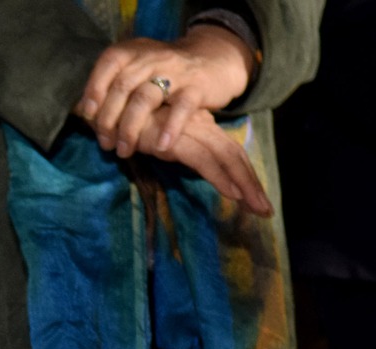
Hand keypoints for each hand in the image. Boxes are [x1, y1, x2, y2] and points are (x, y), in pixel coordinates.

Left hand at [78, 27, 253, 158]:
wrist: (215, 61)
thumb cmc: (167, 74)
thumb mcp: (139, 70)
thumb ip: (115, 86)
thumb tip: (82, 114)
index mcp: (135, 52)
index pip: (108, 64)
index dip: (94, 89)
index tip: (87, 116)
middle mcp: (152, 59)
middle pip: (123, 87)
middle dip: (109, 119)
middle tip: (105, 144)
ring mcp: (176, 72)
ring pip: (146, 98)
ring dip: (131, 128)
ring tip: (124, 151)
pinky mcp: (197, 87)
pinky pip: (181, 108)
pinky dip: (169, 128)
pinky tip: (160, 147)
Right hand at [136, 107, 272, 215]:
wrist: (110, 109)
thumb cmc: (132, 125)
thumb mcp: (162, 139)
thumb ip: (179, 148)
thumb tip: (195, 165)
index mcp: (200, 127)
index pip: (229, 152)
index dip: (244, 174)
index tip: (254, 200)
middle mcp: (201, 127)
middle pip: (234, 156)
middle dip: (252, 184)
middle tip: (266, 211)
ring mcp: (190, 131)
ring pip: (227, 158)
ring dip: (244, 185)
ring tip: (256, 208)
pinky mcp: (176, 140)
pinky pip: (205, 161)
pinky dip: (220, 177)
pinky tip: (232, 194)